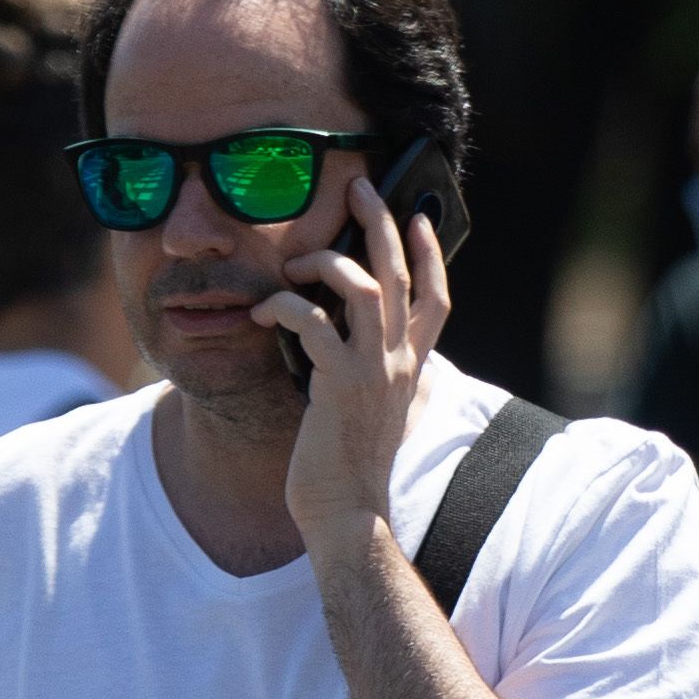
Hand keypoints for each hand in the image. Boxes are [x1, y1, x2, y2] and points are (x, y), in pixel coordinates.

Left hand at [268, 192, 449, 549]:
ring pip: (363, 286)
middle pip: (400, 273)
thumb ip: (372, 371)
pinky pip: (313, 322)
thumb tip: (344, 339)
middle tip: (356, 185)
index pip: (437, 298)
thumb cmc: (350, 466)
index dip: (429, 254)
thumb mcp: (373, 409)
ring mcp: (373, 370)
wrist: (347, 513)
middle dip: (379, 220)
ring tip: (294, 264)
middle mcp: (400, 362)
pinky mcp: (339, 383)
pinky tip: (262, 312)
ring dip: (324, 262)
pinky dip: (284, 305)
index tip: (416, 217)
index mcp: (412, 366)